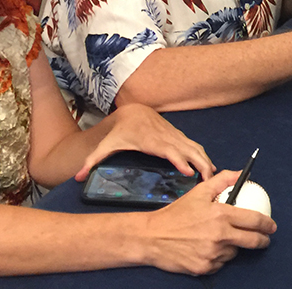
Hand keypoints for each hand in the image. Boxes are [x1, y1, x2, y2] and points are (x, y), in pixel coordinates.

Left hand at [74, 104, 215, 181]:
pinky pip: (194, 145)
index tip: (188, 171)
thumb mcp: (105, 145)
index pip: (167, 150)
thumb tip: (78, 177)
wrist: (133, 111)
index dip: (178, 159)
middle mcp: (165, 137)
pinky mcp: (178, 136)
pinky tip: (210, 167)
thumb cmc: (120, 132)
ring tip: (214, 176)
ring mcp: (173, 135)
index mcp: (149, 140)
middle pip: (186, 149)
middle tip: (209, 179)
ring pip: (194, 146)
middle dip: (199, 163)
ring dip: (205, 160)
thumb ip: (92, 161)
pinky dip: (203, 155)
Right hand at [142, 170, 274, 274]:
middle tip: (263, 239)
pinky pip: (221, 263)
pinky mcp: (205, 268)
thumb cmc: (176, 214)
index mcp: (221, 215)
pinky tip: (209, 248)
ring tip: (221, 239)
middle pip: (252, 241)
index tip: (272, 226)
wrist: (153, 237)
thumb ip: (222, 180)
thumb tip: (240, 173)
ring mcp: (213, 254)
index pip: (254, 220)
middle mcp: (220, 236)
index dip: (267, 224)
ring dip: (233, 246)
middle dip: (262, 240)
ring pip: (234, 252)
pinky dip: (219, 256)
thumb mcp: (199, 192)